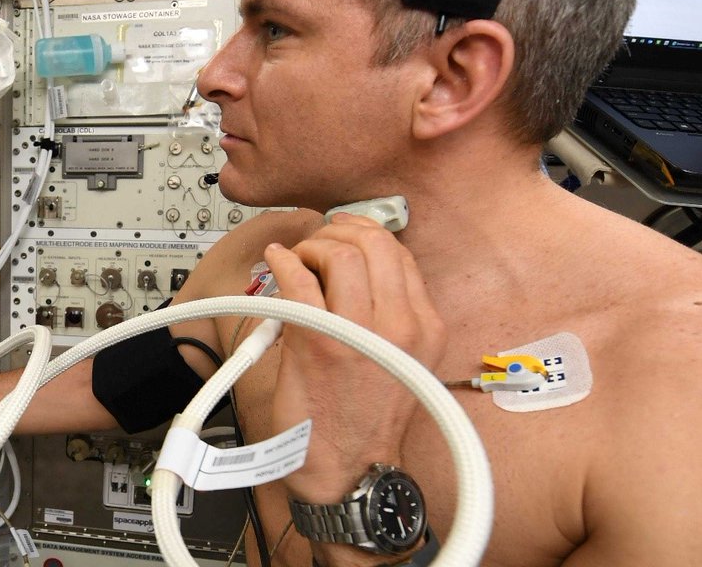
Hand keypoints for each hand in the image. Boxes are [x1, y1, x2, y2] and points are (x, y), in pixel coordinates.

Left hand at [264, 213, 445, 501]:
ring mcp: (359, 331)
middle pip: (372, 242)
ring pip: (339, 253)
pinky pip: (299, 280)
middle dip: (337, 233)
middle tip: (316, 245)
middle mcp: (400, 325)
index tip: (343, 234)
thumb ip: (389, 309)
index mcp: (424, 325)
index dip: (364, 233)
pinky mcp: (318, 341)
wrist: (349, 468)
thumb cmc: (366, 415)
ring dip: (310, 246)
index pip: (398, 252)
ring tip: (298, 261)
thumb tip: (358, 261)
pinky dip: (282, 261)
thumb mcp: (401, 357)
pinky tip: (276, 263)